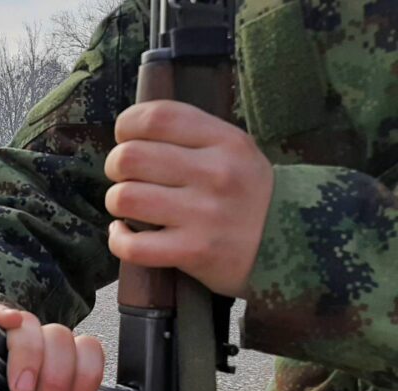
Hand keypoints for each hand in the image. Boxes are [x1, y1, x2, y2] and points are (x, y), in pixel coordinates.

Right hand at [0, 304, 105, 390]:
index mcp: (60, 374)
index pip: (89, 356)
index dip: (87, 379)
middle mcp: (41, 349)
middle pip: (64, 340)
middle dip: (58, 379)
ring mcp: (12, 335)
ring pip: (35, 327)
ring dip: (32, 357)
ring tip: (18, 389)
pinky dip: (5, 315)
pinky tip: (5, 326)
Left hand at [104, 100, 273, 297]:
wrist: (297, 246)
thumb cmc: (249, 195)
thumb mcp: (236, 151)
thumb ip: (191, 135)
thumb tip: (130, 131)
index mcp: (225, 141)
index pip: (156, 117)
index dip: (127, 127)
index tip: (126, 139)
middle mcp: (216, 174)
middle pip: (130, 157)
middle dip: (116, 167)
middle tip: (126, 177)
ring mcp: (205, 214)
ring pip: (125, 198)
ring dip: (117, 202)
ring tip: (129, 207)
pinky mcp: (195, 252)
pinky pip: (132, 246)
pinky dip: (118, 239)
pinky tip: (125, 233)